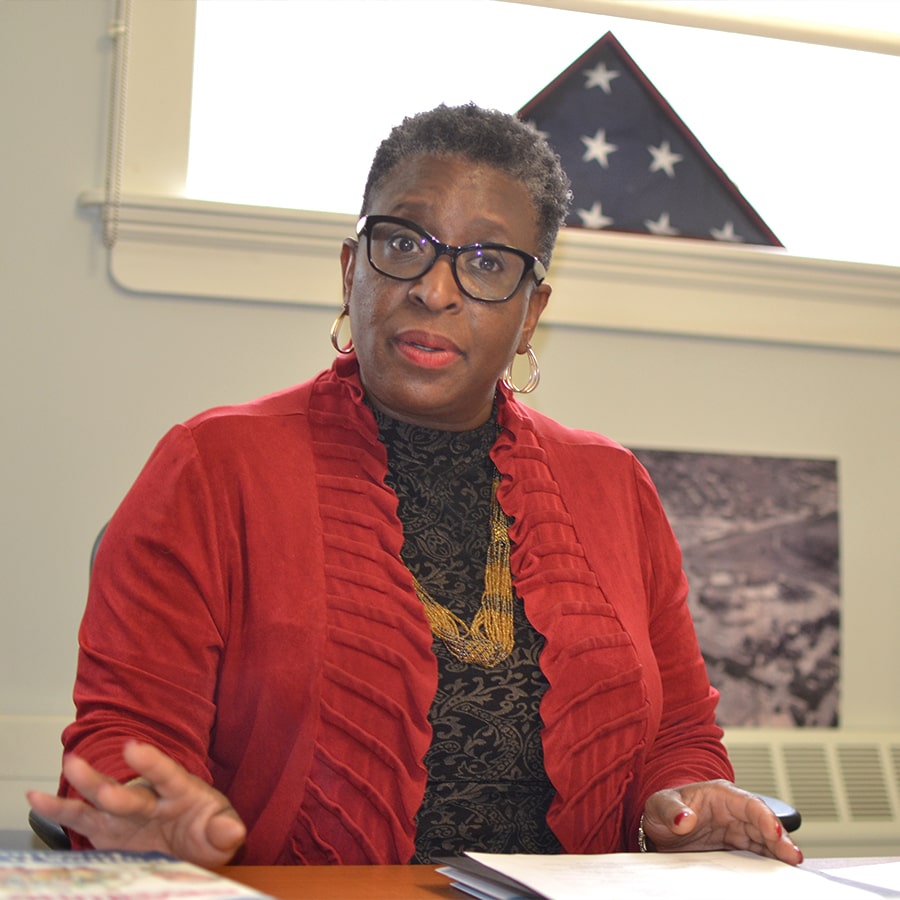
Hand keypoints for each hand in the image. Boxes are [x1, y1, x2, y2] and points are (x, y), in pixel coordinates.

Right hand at [27, 741, 245, 867]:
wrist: (193, 847)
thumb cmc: (207, 833)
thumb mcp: (221, 834)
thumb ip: (223, 832)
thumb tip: (233, 831)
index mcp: (181, 792)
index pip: (167, 775)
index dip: (151, 762)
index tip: (132, 748)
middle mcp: (150, 798)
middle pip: (130, 793)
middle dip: (113, 790)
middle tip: (95, 783)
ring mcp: (126, 813)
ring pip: (102, 798)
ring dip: (86, 784)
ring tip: (69, 764)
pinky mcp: (107, 830)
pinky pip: (81, 819)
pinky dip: (58, 810)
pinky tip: (36, 798)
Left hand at [642, 779, 802, 864]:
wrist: (660, 828)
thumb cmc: (663, 809)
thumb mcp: (659, 805)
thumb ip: (671, 809)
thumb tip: (684, 819)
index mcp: (720, 795)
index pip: (749, 803)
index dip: (764, 816)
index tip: (775, 832)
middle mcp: (733, 811)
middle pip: (763, 824)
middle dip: (780, 839)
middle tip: (793, 857)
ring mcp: (737, 830)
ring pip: (765, 841)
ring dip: (779, 853)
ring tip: (793, 868)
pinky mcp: (736, 848)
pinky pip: (757, 854)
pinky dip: (769, 862)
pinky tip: (779, 873)